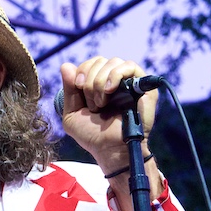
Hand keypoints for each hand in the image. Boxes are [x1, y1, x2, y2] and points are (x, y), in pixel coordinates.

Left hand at [59, 57, 161, 208]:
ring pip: (114, 62)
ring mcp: (130, 83)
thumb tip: (66, 64)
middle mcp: (115, 82)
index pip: (91, 63)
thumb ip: (69, 90)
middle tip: (92, 102)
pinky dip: (115, 75)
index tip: (79, 87)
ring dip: (101, 81)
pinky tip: (110, 90)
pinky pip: (130, 66)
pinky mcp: (143, 87)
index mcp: (100, 85)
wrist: (111, 150)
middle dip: (90, 79)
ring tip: (101, 102)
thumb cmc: (92, 136)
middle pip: (100, 60)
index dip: (82, 70)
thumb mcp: (72, 114)